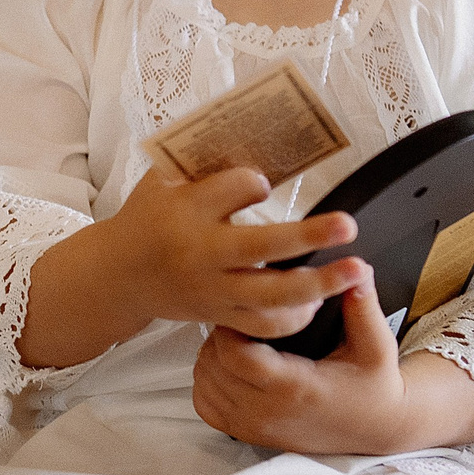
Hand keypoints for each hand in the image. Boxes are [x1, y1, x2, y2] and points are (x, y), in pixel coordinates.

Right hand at [20, 164, 366, 367]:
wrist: (119, 274)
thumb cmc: (149, 217)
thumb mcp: (163, 180)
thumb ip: (208, 165)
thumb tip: (262, 148)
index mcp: (186, 211)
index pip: (234, 188)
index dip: (254, 182)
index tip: (261, 181)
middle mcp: (201, 254)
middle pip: (261, 247)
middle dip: (309, 236)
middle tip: (348, 225)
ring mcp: (212, 291)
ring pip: (271, 297)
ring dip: (318, 286)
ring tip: (354, 271)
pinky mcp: (219, 316)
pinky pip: (263, 325)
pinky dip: (296, 318)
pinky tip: (318, 300)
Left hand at [192, 267, 415, 453]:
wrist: (376, 429)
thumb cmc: (374, 386)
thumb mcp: (376, 346)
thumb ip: (364, 307)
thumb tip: (357, 270)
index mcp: (295, 387)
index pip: (237, 356)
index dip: (231, 328)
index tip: (246, 311)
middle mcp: (269, 411)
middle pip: (214, 366)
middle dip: (219, 336)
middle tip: (240, 319)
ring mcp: (255, 427)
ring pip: (204, 383)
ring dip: (211, 357)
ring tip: (237, 340)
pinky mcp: (249, 436)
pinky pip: (205, 406)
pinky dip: (207, 383)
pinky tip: (230, 367)